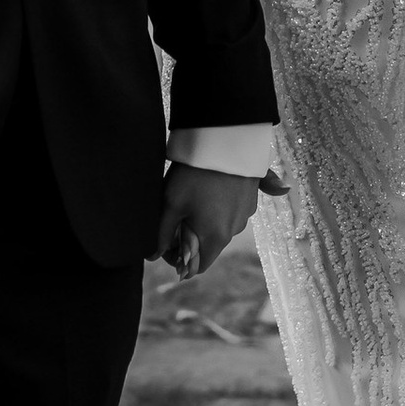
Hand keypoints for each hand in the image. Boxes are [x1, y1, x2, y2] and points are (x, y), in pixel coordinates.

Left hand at [152, 163, 258, 282]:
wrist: (225, 139)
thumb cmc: (193, 174)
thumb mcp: (171, 203)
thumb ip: (162, 234)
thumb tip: (153, 256)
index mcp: (216, 237)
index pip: (198, 266)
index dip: (180, 261)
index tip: (167, 243)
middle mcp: (234, 230)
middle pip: (209, 246)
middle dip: (192, 239)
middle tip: (175, 218)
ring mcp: (245, 213)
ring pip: (221, 227)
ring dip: (206, 222)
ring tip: (191, 200)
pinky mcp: (251, 197)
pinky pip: (232, 210)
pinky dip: (220, 207)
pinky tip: (210, 191)